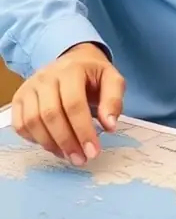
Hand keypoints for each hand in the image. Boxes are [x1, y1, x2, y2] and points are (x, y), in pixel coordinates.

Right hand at [12, 43, 124, 166]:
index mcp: (71, 70)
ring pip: (32, 121)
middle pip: (50, 115)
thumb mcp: (112, 80)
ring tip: (69, 155)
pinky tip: (53, 146)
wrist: (74, 59)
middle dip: (67, 142)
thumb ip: (113, 101)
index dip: (83, 131)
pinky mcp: (19, 98)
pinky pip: (20, 124)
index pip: (74, 104)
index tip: (93, 152)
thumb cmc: (94, 74)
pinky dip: (34, 139)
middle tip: (81, 159)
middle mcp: (46, 77)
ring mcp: (29, 87)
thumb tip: (109, 126)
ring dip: (50, 144)